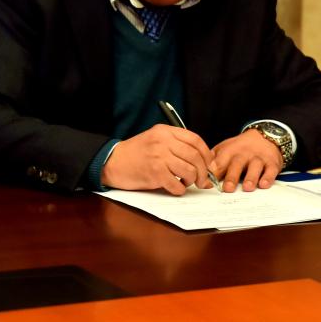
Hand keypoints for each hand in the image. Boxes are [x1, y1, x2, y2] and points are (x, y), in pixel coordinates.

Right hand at [101, 124, 216, 195]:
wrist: (112, 162)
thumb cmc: (135, 153)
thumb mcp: (155, 140)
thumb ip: (176, 146)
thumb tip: (204, 162)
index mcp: (164, 131)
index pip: (195, 140)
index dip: (206, 154)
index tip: (208, 164)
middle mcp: (162, 142)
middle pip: (196, 157)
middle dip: (203, 172)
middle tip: (202, 181)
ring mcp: (158, 157)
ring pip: (190, 171)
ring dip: (192, 181)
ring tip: (185, 183)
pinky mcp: (154, 173)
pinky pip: (177, 185)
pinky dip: (179, 189)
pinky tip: (174, 187)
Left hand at [212, 130, 282, 192]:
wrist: (265, 137)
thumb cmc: (241, 147)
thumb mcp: (225, 148)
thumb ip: (214, 160)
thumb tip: (201, 172)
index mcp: (229, 151)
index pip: (220, 162)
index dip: (214, 172)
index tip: (209, 182)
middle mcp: (244, 154)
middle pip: (237, 165)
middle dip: (232, 177)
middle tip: (228, 189)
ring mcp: (258, 159)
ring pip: (255, 168)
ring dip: (251, 178)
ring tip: (247, 188)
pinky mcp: (272, 163)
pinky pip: (271, 171)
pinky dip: (268, 178)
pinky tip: (264, 185)